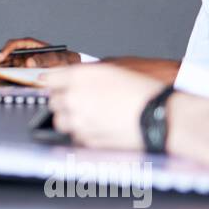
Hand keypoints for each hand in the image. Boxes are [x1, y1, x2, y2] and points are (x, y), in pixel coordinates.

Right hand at [0, 37, 81, 67]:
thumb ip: (45, 59)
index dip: (8, 50)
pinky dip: (1, 70)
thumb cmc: (66, 61)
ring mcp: (23, 60)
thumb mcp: (58, 59)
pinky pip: (10, 68)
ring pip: (6, 61)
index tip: (2, 56)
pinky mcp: (23, 69)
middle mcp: (26, 52)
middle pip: (8, 53)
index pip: (16, 44)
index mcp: (33, 45)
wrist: (71, 68)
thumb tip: (29, 61)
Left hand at [43, 63, 165, 150]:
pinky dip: (82, 133)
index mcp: (80, 76)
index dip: (54, 82)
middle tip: (79, 101)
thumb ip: (85, 73)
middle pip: (53, 101)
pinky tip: (99, 127)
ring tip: (90, 116)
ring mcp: (78, 121)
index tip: (55, 85)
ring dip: (70, 118)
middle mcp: (74, 98)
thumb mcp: (113, 69)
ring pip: (61, 121)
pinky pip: (75, 136)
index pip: (50, 78)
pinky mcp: (86, 140)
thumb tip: (68, 77)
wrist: (159, 116)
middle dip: (63, 101)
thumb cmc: (143, 92)